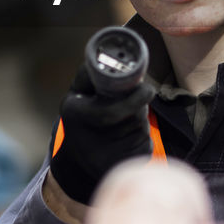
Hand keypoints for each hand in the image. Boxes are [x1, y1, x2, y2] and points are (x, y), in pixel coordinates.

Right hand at [49, 67, 155, 204]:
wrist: (78, 164)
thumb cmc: (81, 121)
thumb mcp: (76, 97)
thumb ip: (90, 76)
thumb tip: (107, 55)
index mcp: (76, 116)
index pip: (112, 110)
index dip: (134, 98)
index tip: (147, 89)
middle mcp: (89, 142)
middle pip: (131, 118)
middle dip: (141, 106)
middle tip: (141, 96)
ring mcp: (106, 160)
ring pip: (139, 131)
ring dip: (141, 121)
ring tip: (128, 119)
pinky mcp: (122, 169)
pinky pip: (143, 147)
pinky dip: (142, 138)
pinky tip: (129, 139)